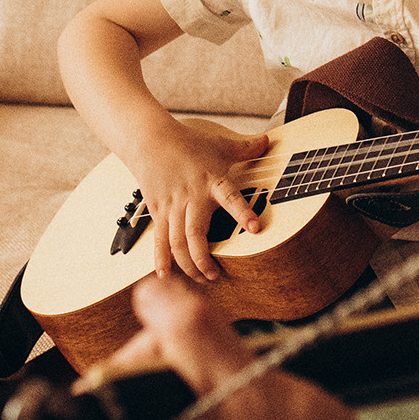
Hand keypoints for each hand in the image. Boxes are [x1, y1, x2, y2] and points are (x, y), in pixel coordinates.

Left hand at [92, 274, 418, 419]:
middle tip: (229, 365)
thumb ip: (190, 332)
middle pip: (139, 393)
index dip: (149, 348)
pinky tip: (258, 407)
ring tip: (250, 390)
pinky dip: (225, 402)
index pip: (109, 387)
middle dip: (184, 361)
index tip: (192, 341)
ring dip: (210, 378)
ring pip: (174, 403)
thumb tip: (150, 292)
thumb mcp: (244, 384)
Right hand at [132, 119, 271, 280]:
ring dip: (188, 264)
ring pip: (177, 242)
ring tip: (201, 279)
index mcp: (211, 181)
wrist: (149, 140)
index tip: (255, 228)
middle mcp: (192, 197)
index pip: (230, 198)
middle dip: (204, 259)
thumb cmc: (188, 143)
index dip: (242, 212)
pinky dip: (161, 258)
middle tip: (215, 275)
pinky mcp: (158, 211)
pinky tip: (166, 275)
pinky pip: (159, 239)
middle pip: (195, 233)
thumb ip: (246, 147)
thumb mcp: (220, 144)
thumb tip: (269, 140)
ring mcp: (172, 206)